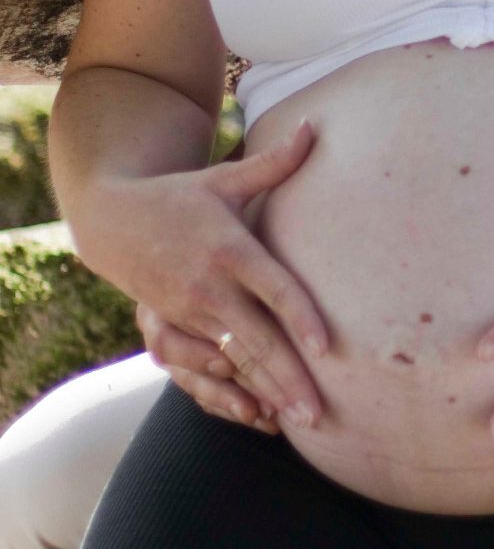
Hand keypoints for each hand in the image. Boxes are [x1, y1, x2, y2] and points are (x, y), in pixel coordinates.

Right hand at [80, 120, 328, 429]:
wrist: (113, 220)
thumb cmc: (182, 196)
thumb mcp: (225, 178)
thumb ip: (274, 162)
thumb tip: (314, 127)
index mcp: (229, 249)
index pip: (273, 288)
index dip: (301, 317)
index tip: (327, 348)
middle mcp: (208, 289)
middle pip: (256, 339)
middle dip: (288, 378)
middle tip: (320, 414)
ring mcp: (186, 315)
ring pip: (230, 363)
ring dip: (261, 393)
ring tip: (294, 421)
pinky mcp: (168, 331)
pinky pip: (198, 372)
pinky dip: (225, 395)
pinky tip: (255, 414)